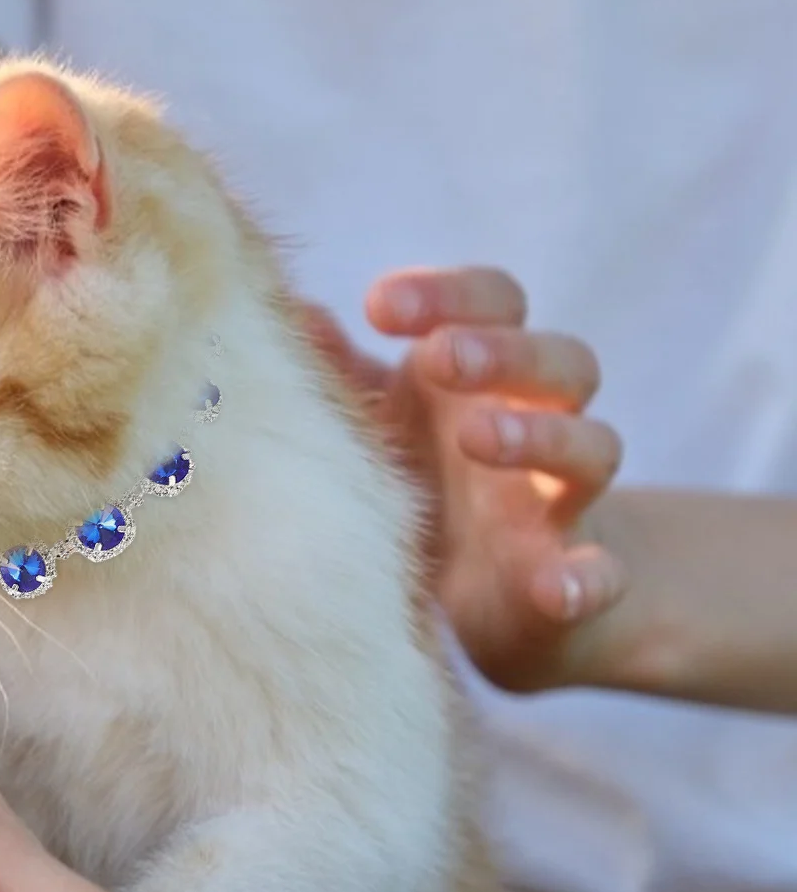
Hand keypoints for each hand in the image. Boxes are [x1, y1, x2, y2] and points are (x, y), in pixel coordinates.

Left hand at [303, 267, 626, 691]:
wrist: (478, 598)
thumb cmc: (423, 484)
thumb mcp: (376, 425)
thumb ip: (339, 373)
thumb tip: (287, 313)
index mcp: (487, 376)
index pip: (494, 305)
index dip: (448, 294)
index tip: (378, 307)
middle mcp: (539, 423)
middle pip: (560, 362)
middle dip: (502, 351)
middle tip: (436, 357)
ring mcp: (560, 501)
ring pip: (592, 447)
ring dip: (542, 434)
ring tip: (479, 436)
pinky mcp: (568, 578)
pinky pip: (603, 573)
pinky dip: (589, 578)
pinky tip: (559, 588)